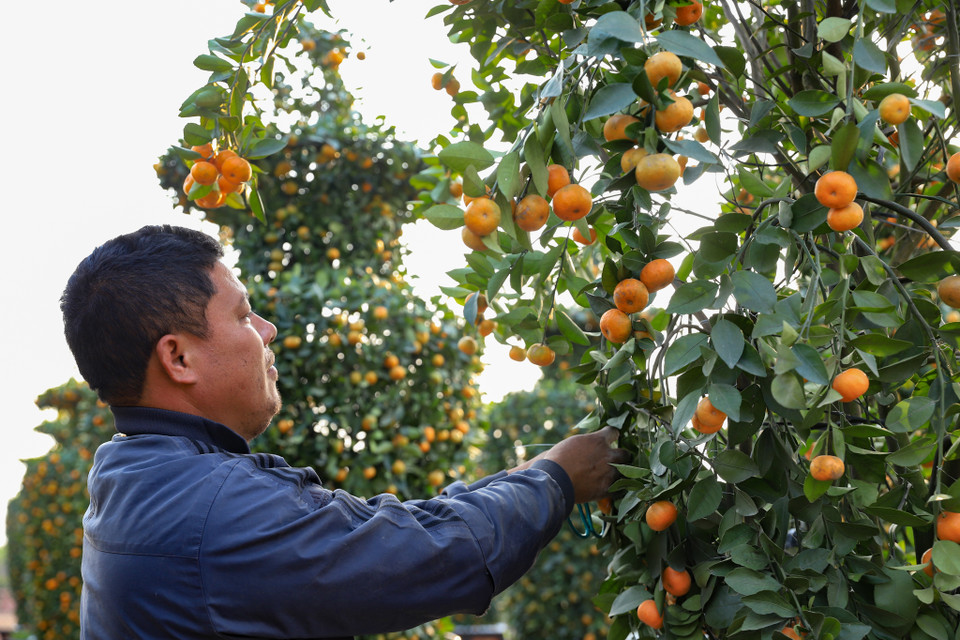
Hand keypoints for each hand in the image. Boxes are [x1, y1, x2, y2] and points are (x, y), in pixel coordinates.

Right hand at [514, 426, 629, 502]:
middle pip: (625, 454)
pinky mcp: (606, 489)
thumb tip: (592, 444)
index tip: (610, 438)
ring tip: (612, 475)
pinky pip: (619, 489)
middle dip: (621, 456)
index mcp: (598, 440)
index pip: (613, 432)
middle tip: (616, 459)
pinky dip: (615, 488)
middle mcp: (608, 456)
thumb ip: (587, 443)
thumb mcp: (572, 444)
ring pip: (624, 472)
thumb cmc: (557, 459)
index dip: (611, 436)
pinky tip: (610, 487)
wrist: (554, 479)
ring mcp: (609, 473)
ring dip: (619, 473)